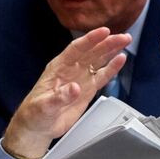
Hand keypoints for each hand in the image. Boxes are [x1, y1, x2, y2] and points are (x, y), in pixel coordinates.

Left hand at [3, 27, 131, 158]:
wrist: (38, 126)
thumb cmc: (35, 112)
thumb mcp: (43, 106)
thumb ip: (59, 97)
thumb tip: (74, 88)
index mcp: (58, 67)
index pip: (76, 49)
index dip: (90, 39)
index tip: (104, 32)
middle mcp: (70, 69)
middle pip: (91, 51)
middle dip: (107, 43)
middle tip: (122, 37)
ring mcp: (80, 78)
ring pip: (98, 60)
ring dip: (111, 51)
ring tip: (125, 41)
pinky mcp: (87, 89)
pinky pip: (101, 76)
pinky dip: (111, 68)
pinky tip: (120, 59)